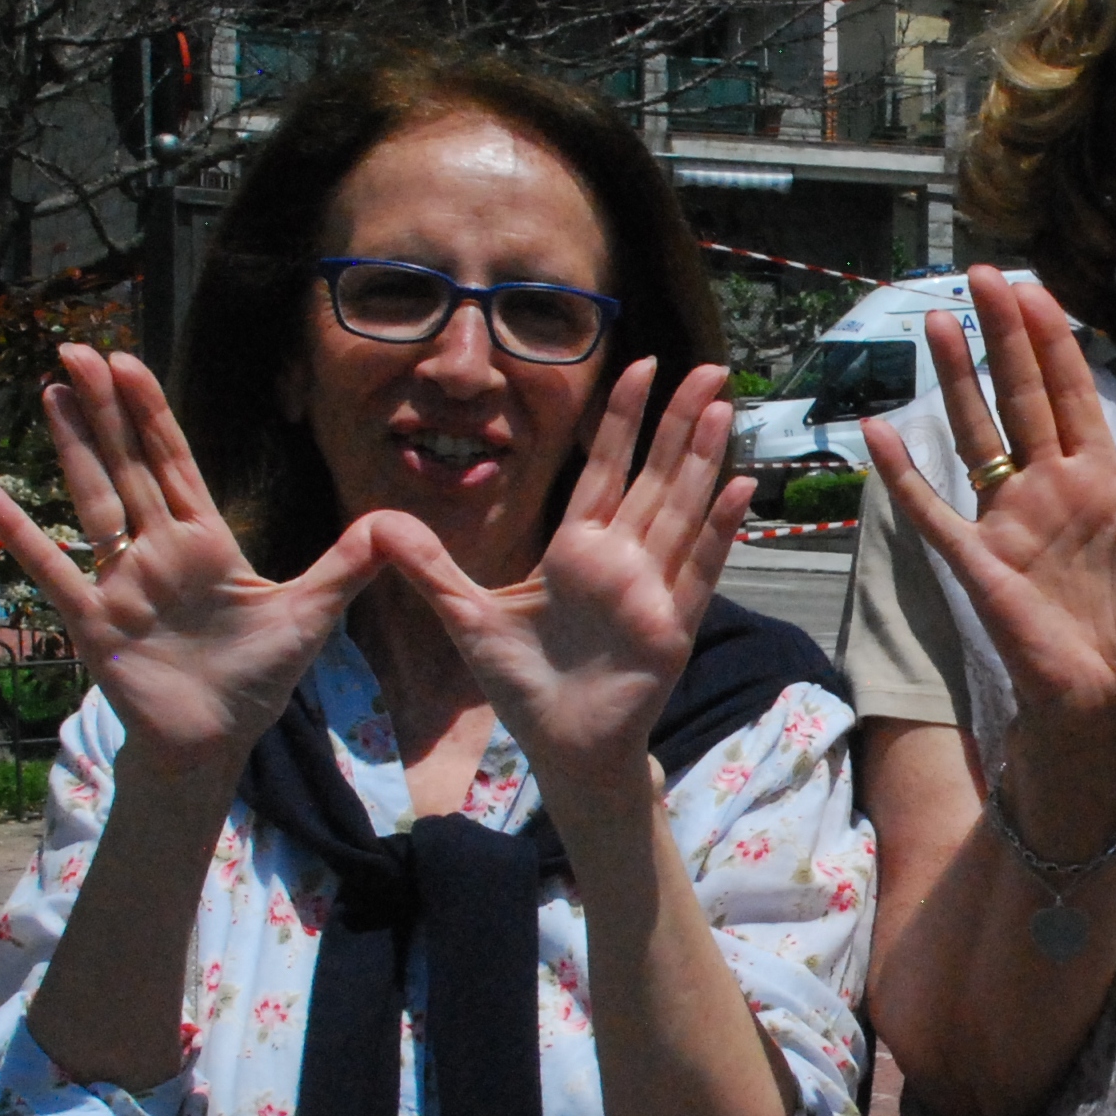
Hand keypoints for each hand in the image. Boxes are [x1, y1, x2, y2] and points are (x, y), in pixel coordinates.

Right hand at [0, 346, 379, 779]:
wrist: (217, 740)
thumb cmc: (258, 678)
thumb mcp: (311, 617)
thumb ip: (347, 568)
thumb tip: (393, 525)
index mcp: (206, 542)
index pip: (174, 462)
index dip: (150, 411)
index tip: (127, 361)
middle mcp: (157, 550)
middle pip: (128, 465)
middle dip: (104, 408)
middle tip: (75, 348)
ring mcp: (121, 581)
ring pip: (92, 499)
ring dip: (70, 447)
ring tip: (48, 390)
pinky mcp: (94, 619)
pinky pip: (51, 569)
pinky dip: (19, 532)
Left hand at [369, 358, 747, 796]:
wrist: (562, 747)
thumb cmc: (524, 686)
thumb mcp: (466, 617)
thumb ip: (429, 568)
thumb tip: (374, 524)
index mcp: (576, 549)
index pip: (605, 469)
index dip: (624, 419)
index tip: (642, 367)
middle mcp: (621, 558)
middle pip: (655, 476)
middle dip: (680, 422)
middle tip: (708, 369)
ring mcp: (651, 588)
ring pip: (682, 509)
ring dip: (704, 460)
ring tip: (725, 409)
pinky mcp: (671, 624)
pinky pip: (699, 568)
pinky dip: (720, 531)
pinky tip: (741, 490)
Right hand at [863, 269, 1115, 843]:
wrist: (1109, 708)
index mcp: (1102, 481)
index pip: (1074, 393)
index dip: (1054, 340)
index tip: (1037, 286)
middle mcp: (1050, 489)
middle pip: (1020, 394)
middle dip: (1001, 334)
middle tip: (979, 271)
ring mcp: (1009, 522)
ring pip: (976, 434)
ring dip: (954, 380)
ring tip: (932, 321)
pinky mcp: (979, 563)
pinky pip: (933, 511)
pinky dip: (904, 475)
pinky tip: (876, 431)